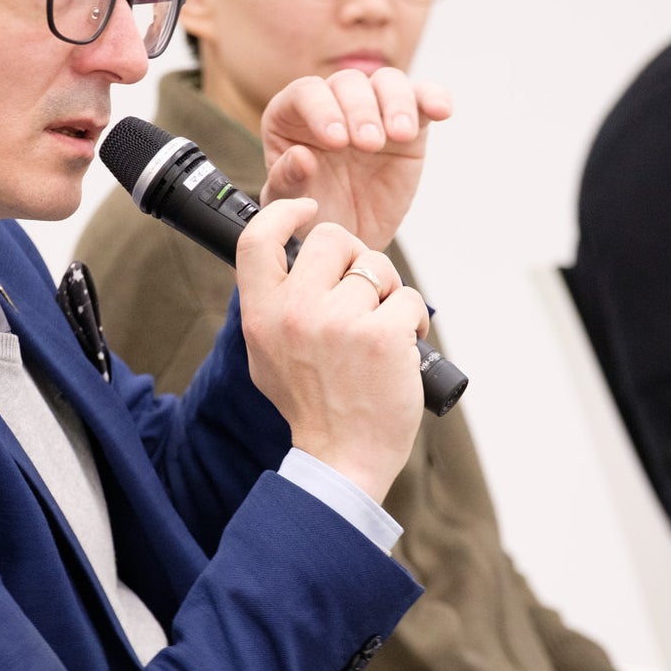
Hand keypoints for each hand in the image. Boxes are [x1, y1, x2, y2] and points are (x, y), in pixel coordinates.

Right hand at [235, 198, 429, 501]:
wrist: (342, 459)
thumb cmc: (310, 405)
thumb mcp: (266, 356)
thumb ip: (272, 307)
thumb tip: (288, 261)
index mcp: (262, 315)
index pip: (257, 239)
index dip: (285, 213)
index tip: (308, 211)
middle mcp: (296, 313)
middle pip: (332, 239)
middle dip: (356, 256)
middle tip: (363, 289)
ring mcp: (340, 322)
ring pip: (378, 267)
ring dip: (388, 292)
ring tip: (382, 329)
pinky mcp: (384, 335)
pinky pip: (409, 298)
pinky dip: (413, 320)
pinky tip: (404, 347)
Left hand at [259, 68, 452, 250]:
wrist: (352, 237)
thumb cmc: (314, 215)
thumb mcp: (293, 206)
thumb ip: (288, 181)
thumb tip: (302, 156)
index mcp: (292, 115)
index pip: (305, 93)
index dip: (321, 109)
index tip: (337, 141)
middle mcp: (332, 102)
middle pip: (348, 83)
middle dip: (361, 110)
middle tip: (370, 145)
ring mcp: (373, 108)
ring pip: (387, 82)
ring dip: (396, 103)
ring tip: (401, 136)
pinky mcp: (410, 121)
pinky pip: (423, 96)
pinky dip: (434, 97)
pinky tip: (442, 111)